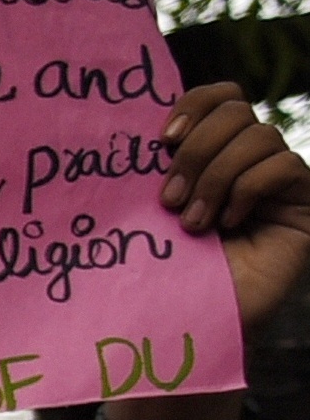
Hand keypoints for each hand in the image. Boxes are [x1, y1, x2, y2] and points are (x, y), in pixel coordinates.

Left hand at [158, 80, 309, 338]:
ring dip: (216, 179)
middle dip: (197, 151)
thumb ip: (153, 168)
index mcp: (213, 151)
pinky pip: (283, 166)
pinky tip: (229, 224)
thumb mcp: (149, 211)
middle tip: (168, 200)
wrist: (184, 322)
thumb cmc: (158, 271)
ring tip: (192, 225)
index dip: (194, 104)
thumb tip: (127, 121)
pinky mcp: (301, 202)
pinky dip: (248, 190)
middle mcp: (249, 158)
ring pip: (259, 136)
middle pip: (237, 110)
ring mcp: (278, 179)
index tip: (162, 139)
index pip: (220, 96)